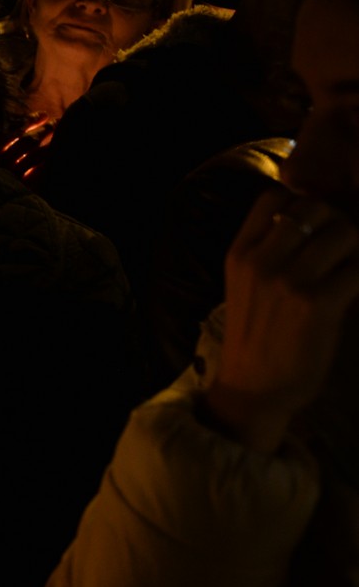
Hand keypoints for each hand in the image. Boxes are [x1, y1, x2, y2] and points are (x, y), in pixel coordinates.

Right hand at [211, 188, 358, 451]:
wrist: (252, 388)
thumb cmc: (256, 338)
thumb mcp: (246, 287)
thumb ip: (269, 253)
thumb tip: (317, 227)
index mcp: (240, 253)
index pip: (273, 197)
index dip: (302, 203)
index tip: (315, 227)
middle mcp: (261, 261)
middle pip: (313, 209)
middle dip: (337, 222)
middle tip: (344, 249)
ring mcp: (289, 281)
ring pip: (343, 233)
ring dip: (358, 247)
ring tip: (353, 269)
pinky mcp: (318, 304)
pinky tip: (358, 288)